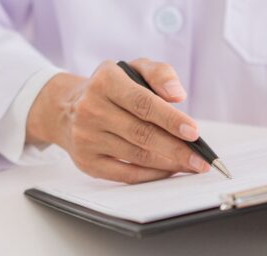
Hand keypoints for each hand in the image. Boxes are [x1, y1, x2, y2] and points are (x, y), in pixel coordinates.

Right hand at [26, 58, 208, 182]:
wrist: (66, 108)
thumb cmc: (111, 89)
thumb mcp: (133, 69)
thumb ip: (160, 74)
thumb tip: (178, 95)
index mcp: (105, 81)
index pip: (143, 103)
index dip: (171, 120)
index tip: (194, 133)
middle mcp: (91, 109)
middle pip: (142, 134)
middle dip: (176, 149)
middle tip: (200, 159)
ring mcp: (86, 138)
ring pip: (137, 157)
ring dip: (169, 164)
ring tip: (190, 165)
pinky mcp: (87, 162)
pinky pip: (126, 175)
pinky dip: (152, 175)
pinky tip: (169, 171)